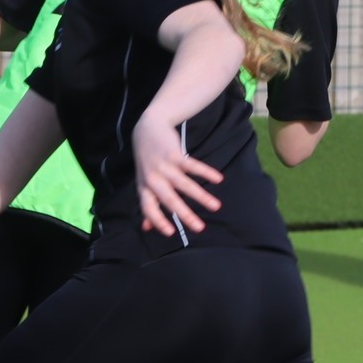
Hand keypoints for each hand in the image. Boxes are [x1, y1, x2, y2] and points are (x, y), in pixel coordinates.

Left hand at [132, 117, 223, 236]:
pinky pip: (192, 166)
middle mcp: (152, 179)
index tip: (171, 233)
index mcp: (144, 188)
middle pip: (169, 200)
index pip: (149, 208)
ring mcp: (163, 166)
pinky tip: (219, 179)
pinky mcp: (174, 154)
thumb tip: (146, 228)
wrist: (146, 129)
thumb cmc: (147, 161)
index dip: (157, 221)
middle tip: (200, 228)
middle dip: (185, 214)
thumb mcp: (143, 182)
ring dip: (201, 196)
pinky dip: (206, 172)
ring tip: (216, 206)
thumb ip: (148, 203)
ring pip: (184, 184)